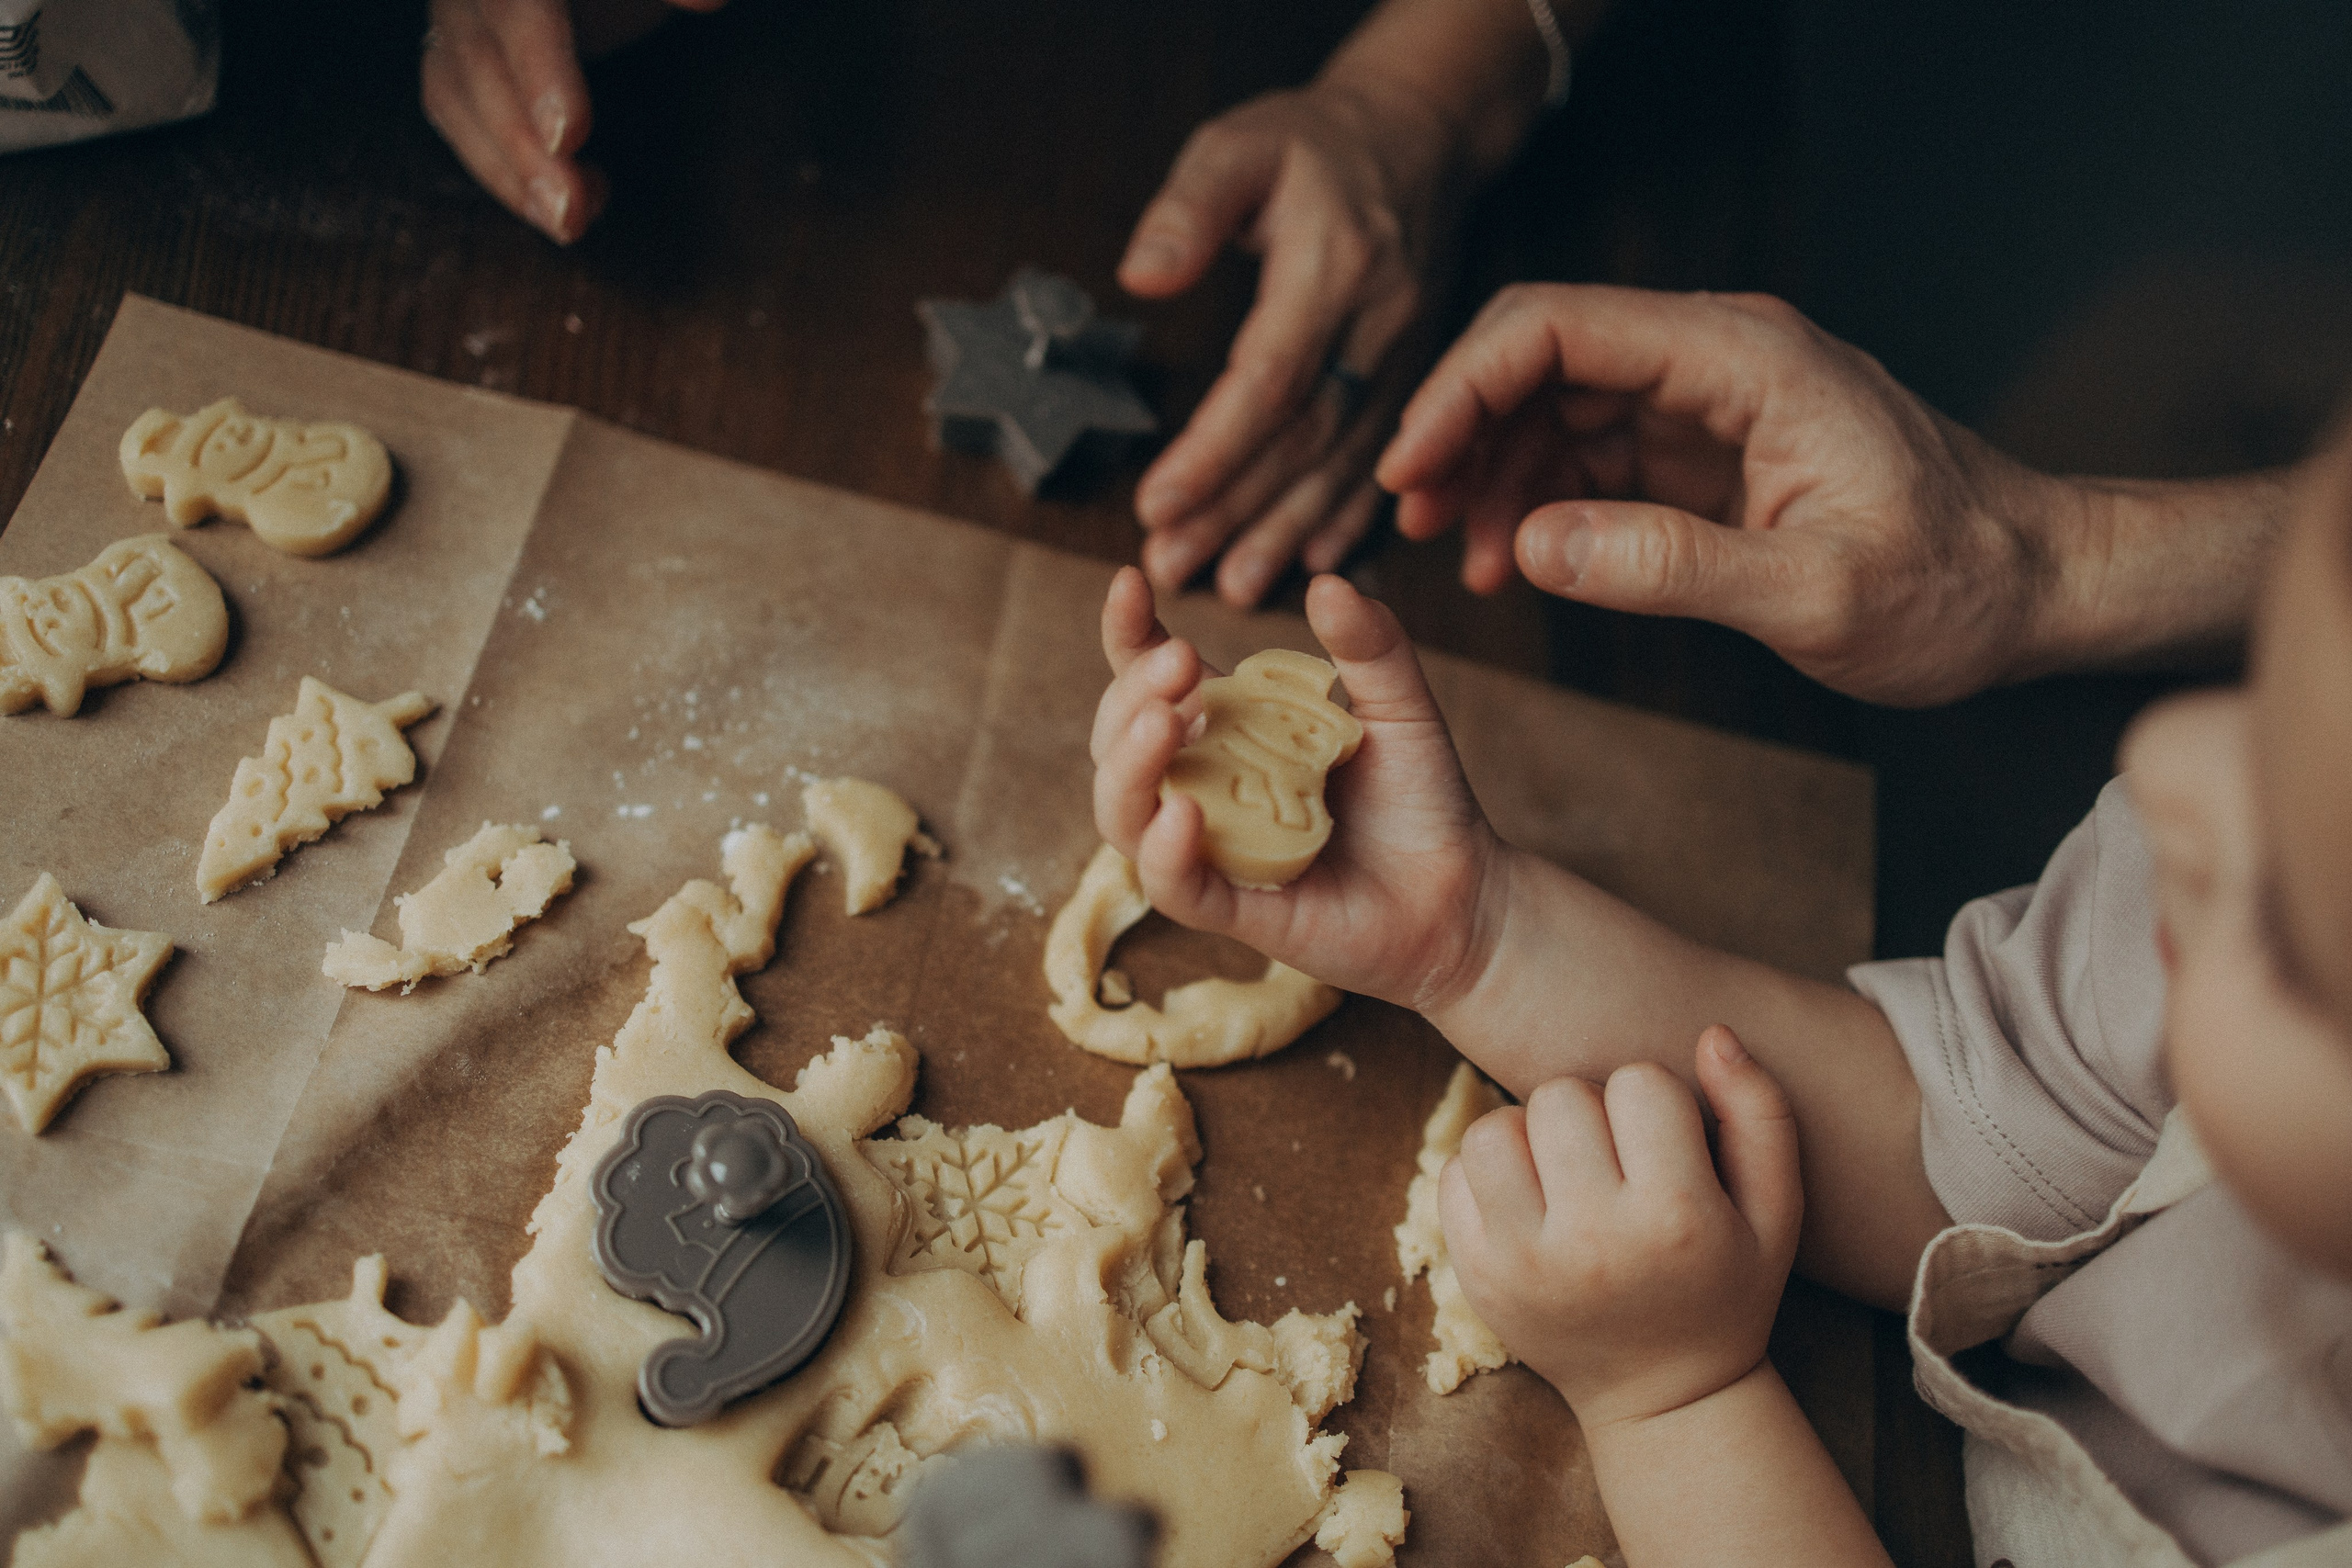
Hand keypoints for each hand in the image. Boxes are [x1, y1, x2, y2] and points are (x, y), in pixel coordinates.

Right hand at [420, 0, 722, 243]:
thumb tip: (709, 1)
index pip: (518, 10)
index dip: (540, 72)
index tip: (568, 136)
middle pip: (480, 63)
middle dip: (522, 145)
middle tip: (568, 212)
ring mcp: (458, 21)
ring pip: (454, 95)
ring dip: (507, 170)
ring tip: (567, 223)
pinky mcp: (456, 58)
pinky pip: (454, 113)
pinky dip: (499, 168)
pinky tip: (551, 207)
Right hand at [1089, 565, 1501, 1008]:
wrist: (1464, 895)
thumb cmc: (1422, 801)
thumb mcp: (1401, 709)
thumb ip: (1369, 648)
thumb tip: (1326, 584)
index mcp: (1229, 730)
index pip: (1150, 679)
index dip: (1128, 634)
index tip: (1132, 581)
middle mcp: (1204, 786)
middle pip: (1119, 739)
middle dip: (1131, 694)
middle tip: (1181, 662)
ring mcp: (1211, 849)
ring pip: (1122, 812)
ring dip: (1128, 765)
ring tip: (1164, 724)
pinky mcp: (1231, 909)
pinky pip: (1172, 885)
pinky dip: (1163, 852)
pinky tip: (1183, 814)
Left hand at [1121, 75, 1459, 606]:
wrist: (1420, 136)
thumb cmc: (1314, 143)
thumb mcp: (1240, 145)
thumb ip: (1190, 208)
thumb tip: (1144, 274)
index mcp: (1335, 266)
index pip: (1270, 378)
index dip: (1214, 450)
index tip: (1156, 503)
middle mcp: (1382, 322)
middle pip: (1306, 436)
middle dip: (1239, 511)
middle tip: (1175, 565)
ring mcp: (1411, 356)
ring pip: (1349, 460)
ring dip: (1289, 530)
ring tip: (1234, 584)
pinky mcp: (1424, 378)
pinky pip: (1389, 458)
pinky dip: (1352, 515)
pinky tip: (1317, 560)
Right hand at [1375, 284, 2082, 706]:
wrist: (2039, 590)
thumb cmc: (1953, 588)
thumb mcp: (1814, 595)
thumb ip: (1671, 565)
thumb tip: (1533, 543)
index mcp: (1744, 359)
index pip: (1559, 329)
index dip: (1462, 390)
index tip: (1410, 471)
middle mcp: (1720, 358)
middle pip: (1542, 355)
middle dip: (1461, 431)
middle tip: (1413, 522)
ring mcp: (1712, 399)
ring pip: (1558, 405)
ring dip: (1495, 474)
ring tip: (1463, 561)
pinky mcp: (1710, 447)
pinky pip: (1595, 452)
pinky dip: (1542, 501)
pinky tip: (1517, 563)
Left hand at [1440, 1027, 1801, 1426]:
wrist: (1664, 1396)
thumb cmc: (1725, 1288)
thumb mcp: (1776, 1211)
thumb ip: (1761, 1113)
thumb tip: (1713, 1034)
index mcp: (1677, 1218)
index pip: (1641, 1083)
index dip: (1654, 1099)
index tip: (1664, 1143)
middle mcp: (1594, 1241)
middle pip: (1560, 1095)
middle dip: (1588, 1109)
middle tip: (1612, 1155)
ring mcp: (1524, 1261)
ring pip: (1493, 1127)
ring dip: (1527, 1132)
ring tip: (1563, 1168)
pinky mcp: (1477, 1275)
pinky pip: (1453, 1172)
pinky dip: (1485, 1171)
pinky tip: (1528, 1198)